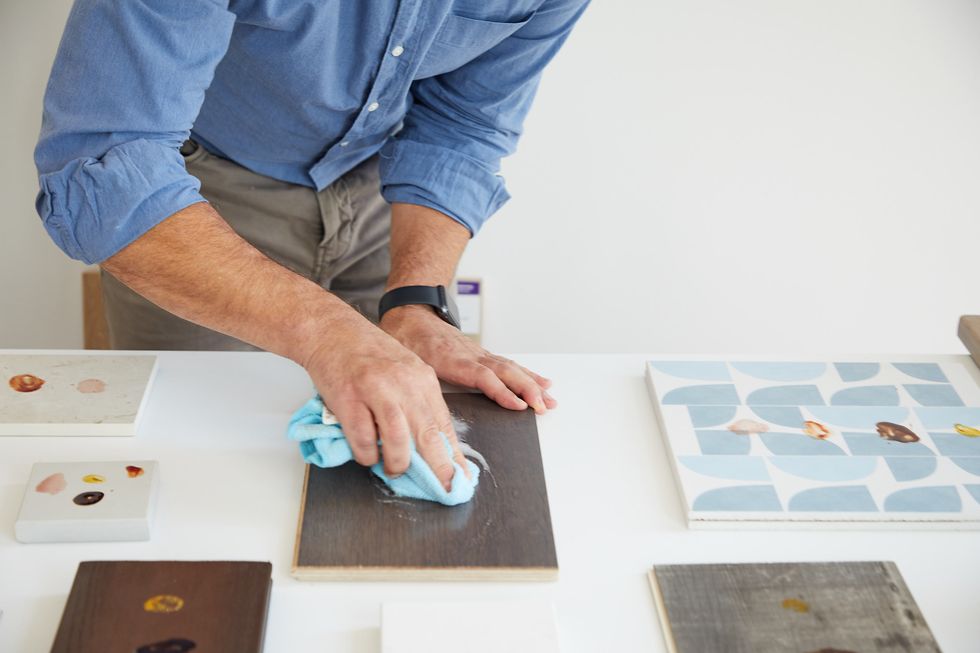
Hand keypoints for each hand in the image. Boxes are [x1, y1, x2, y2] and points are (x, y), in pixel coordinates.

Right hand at [300, 314, 468, 490]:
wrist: (333, 331)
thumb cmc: (368, 353)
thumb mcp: (404, 371)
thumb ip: (417, 402)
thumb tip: (431, 443)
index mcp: (422, 379)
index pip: (444, 425)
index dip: (454, 456)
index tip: (461, 478)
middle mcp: (404, 385)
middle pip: (428, 435)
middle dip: (439, 469)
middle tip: (443, 490)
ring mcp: (376, 390)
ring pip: (398, 439)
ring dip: (398, 463)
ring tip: (395, 471)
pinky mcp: (349, 398)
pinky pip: (363, 437)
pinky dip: (366, 453)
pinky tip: (367, 457)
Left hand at [380, 305, 557, 413]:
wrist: (411, 315)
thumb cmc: (408, 339)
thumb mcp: (406, 361)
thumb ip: (416, 383)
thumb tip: (421, 411)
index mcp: (453, 360)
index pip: (483, 377)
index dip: (501, 392)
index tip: (519, 406)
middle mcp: (472, 356)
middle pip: (505, 372)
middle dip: (527, 389)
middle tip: (543, 406)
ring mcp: (479, 354)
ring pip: (510, 368)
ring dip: (532, 384)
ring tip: (549, 398)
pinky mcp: (482, 355)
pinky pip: (508, 365)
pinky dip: (526, 374)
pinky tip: (540, 382)